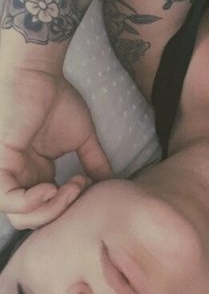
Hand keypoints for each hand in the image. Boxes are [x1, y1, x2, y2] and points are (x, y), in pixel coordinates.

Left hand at [0, 68, 113, 228]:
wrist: (37, 73)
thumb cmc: (56, 98)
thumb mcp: (82, 138)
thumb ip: (95, 162)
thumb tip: (113, 182)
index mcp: (36, 174)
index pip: (49, 209)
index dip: (70, 207)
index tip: (89, 185)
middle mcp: (20, 178)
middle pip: (33, 220)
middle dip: (61, 213)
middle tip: (80, 188)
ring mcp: (7, 173)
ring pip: (20, 216)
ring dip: (51, 209)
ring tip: (70, 187)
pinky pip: (7, 200)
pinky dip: (30, 202)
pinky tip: (50, 187)